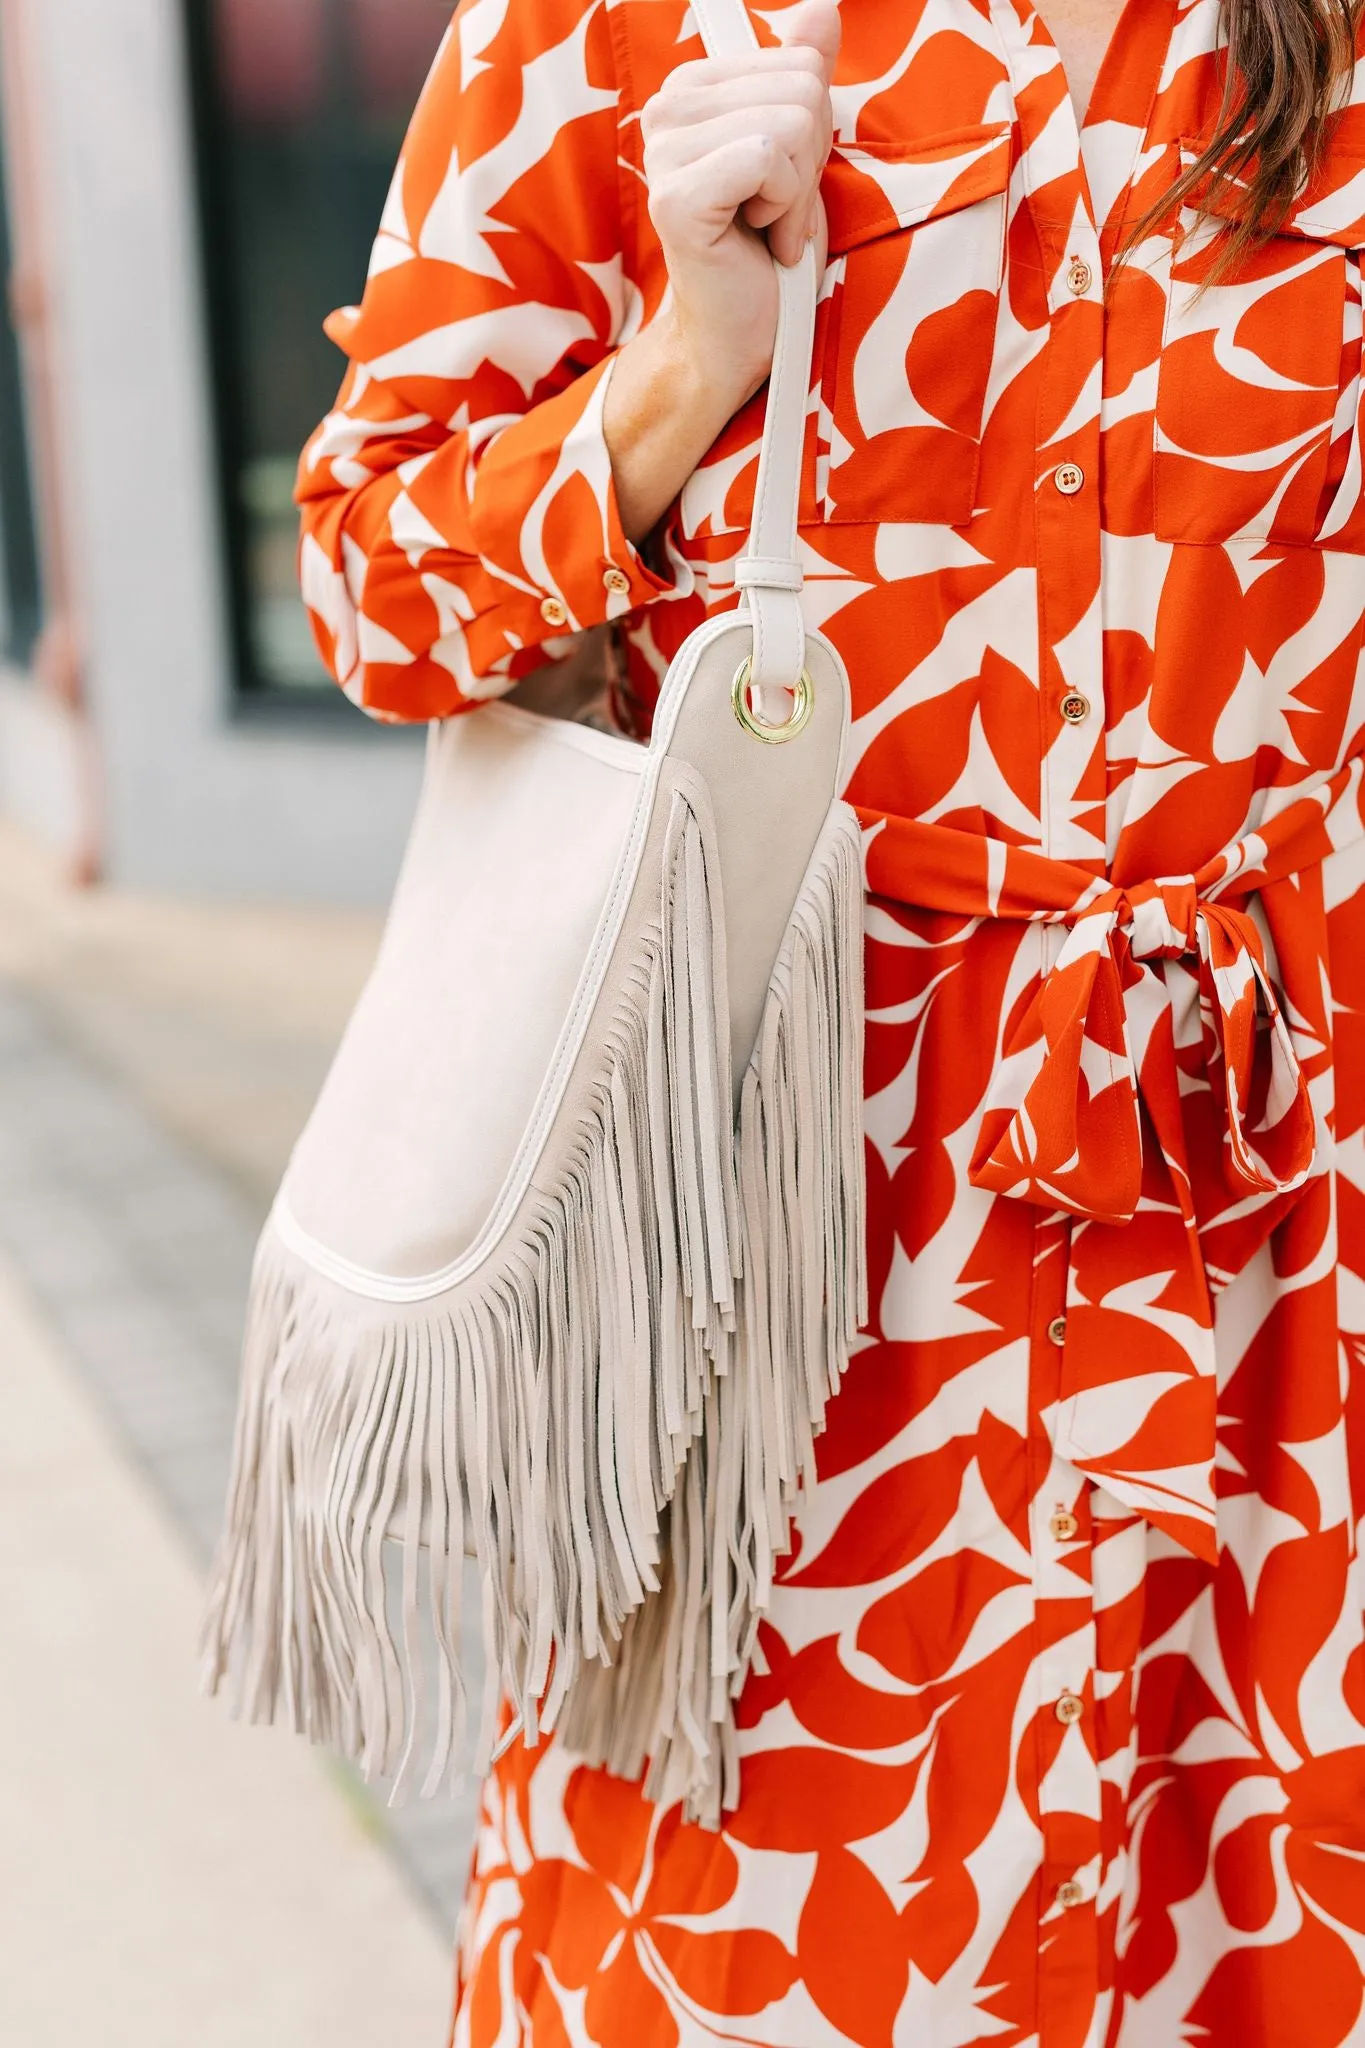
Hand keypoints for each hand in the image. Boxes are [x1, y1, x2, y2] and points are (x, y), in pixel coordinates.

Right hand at [603, 2, 838, 543]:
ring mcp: (665, 151)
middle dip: (809, 160)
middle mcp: (668, 107)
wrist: (743, 330)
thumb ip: (804, 75)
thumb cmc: (769, 245)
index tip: (783, 180)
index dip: (813, 129)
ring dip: (797, 191)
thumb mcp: (802, 150)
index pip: (798, 63)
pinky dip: (784, 210)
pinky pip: (768, 160)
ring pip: (788, 125)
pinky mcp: (676, 196)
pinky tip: (762, 240)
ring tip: (768, 226)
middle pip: (799, 89)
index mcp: (694, 86)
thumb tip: (822, 9)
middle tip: (777, 209)